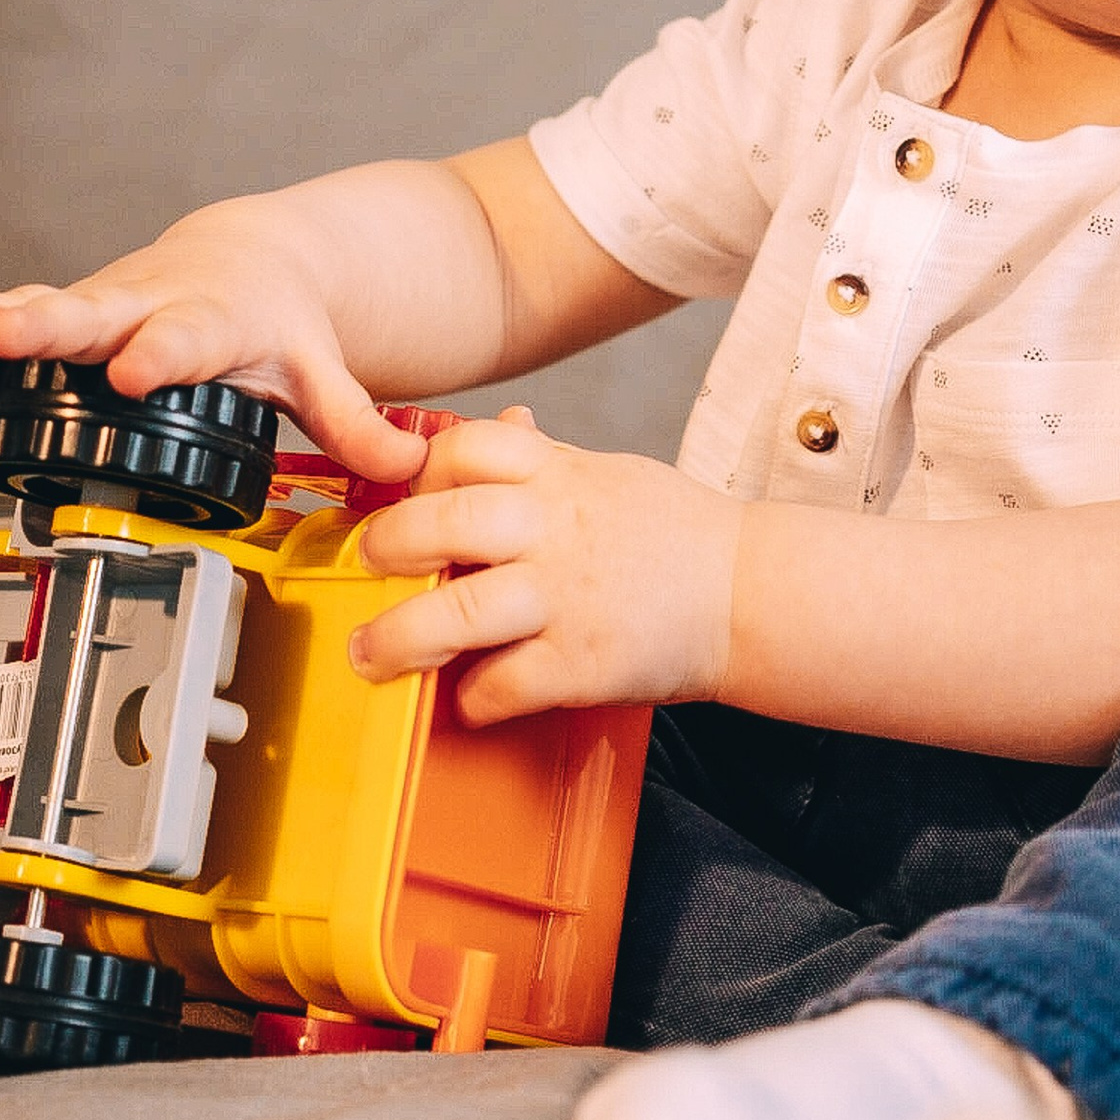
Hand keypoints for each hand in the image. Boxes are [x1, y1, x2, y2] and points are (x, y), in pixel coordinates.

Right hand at [0, 200, 429, 484]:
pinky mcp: (69, 313)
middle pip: (90, 310)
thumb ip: (354, 424)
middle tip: (0, 335)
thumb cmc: (282, 318)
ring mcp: (102, 305)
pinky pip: (4, 324)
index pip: (188, 336)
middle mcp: (149, 302)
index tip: (129, 373)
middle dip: (42, 324)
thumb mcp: (322, 370)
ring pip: (29, 308)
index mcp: (216, 318)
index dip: (159, 354)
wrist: (254, 256)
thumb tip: (407, 469)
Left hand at [351, 411, 739, 722]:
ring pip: (459, 615)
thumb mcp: (611, 475)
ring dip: (400, 638)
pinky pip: (504, 684)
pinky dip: (475, 697)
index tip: (402, 499)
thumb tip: (502, 422)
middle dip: (388, 547)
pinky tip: (469, 698)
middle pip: (446, 523)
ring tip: (372, 654)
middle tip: (367, 569)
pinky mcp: (582, 664)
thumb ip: (547, 459)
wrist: (751, 594)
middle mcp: (556, 530)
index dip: (419, 472)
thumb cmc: (676, 536)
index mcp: (560, 476)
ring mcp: (566, 599)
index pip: (467, 448)